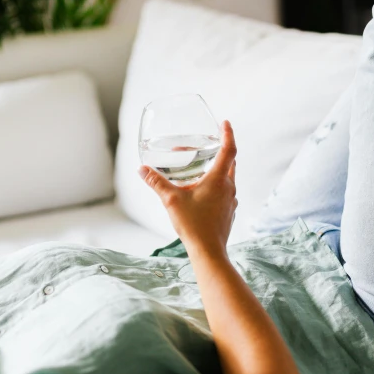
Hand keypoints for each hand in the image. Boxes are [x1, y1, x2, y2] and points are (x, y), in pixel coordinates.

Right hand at [138, 120, 237, 257]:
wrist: (208, 251)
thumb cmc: (193, 225)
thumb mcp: (171, 200)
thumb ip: (156, 182)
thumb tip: (142, 169)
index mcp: (220, 179)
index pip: (229, 149)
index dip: (228, 134)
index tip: (226, 122)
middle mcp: (229, 187)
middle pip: (231, 163)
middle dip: (223, 151)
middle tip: (212, 144)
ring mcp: (231, 201)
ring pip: (229, 178)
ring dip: (220, 170)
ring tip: (205, 167)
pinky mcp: (229, 212)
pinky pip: (226, 193)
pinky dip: (218, 186)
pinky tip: (204, 192)